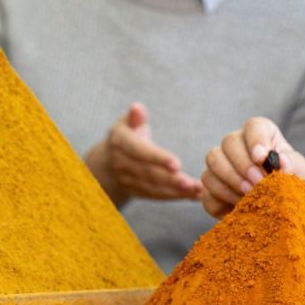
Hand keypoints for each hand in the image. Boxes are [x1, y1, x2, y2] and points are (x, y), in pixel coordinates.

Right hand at [85, 103, 201, 206]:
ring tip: (197, 190)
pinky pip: (158, 196)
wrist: (106, 164)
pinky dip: (177, 197)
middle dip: (171, 180)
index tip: (177, 164)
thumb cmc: (125, 136)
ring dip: (177, 191)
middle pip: (149, 174)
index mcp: (120, 143)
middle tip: (192, 184)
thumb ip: (135, 117)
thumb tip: (137, 108)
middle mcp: (121, 164)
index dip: (158, 158)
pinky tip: (196, 195)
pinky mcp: (137, 192)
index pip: (139, 152)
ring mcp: (128, 181)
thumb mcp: (126, 123)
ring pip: (155, 188)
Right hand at [201, 117, 304, 217]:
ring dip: (231, 181)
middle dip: (243, 165)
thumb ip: (292, 164)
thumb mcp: (298, 172)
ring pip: (212, 162)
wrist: (282, 211)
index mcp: (261, 134)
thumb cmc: (291, 183)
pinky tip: (237, 208)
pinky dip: (221, 200)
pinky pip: (206, 191)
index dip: (256, 140)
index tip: (262, 159)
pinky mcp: (210, 190)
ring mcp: (220, 166)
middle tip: (258, 183)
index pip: (254, 127)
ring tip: (250, 196)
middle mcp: (237, 145)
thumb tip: (281, 162)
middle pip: (228, 142)